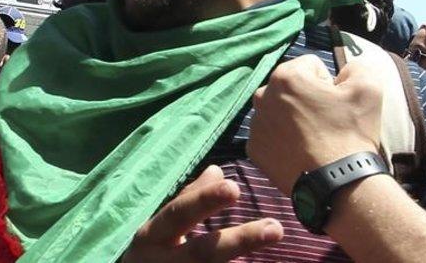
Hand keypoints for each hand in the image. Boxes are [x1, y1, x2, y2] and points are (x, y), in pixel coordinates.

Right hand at [121, 165, 282, 261]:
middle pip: (201, 252)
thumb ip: (188, 201)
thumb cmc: (151, 253)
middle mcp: (160, 260)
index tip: (235, 188)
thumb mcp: (161, 226)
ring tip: (275, 238)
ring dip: (244, 254)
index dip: (204, 201)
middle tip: (275, 228)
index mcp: (152, 236)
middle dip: (238, 241)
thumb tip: (216, 171)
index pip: (179, 213)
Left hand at [246, 55, 381, 194]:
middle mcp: (262, 96)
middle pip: (291, 89)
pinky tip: (300, 153)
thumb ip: (358, 67)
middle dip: (307, 99)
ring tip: (314, 139)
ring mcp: (255, 124)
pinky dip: (283, 141)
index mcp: (285, 76)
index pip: (311, 67)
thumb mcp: (368, 90)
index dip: (329, 84)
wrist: (338, 181)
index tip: (336, 104)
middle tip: (326, 122)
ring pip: (278, 112)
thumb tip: (348, 67)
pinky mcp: (254, 149)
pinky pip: (270, 136)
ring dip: (293, 119)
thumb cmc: (350, 132)